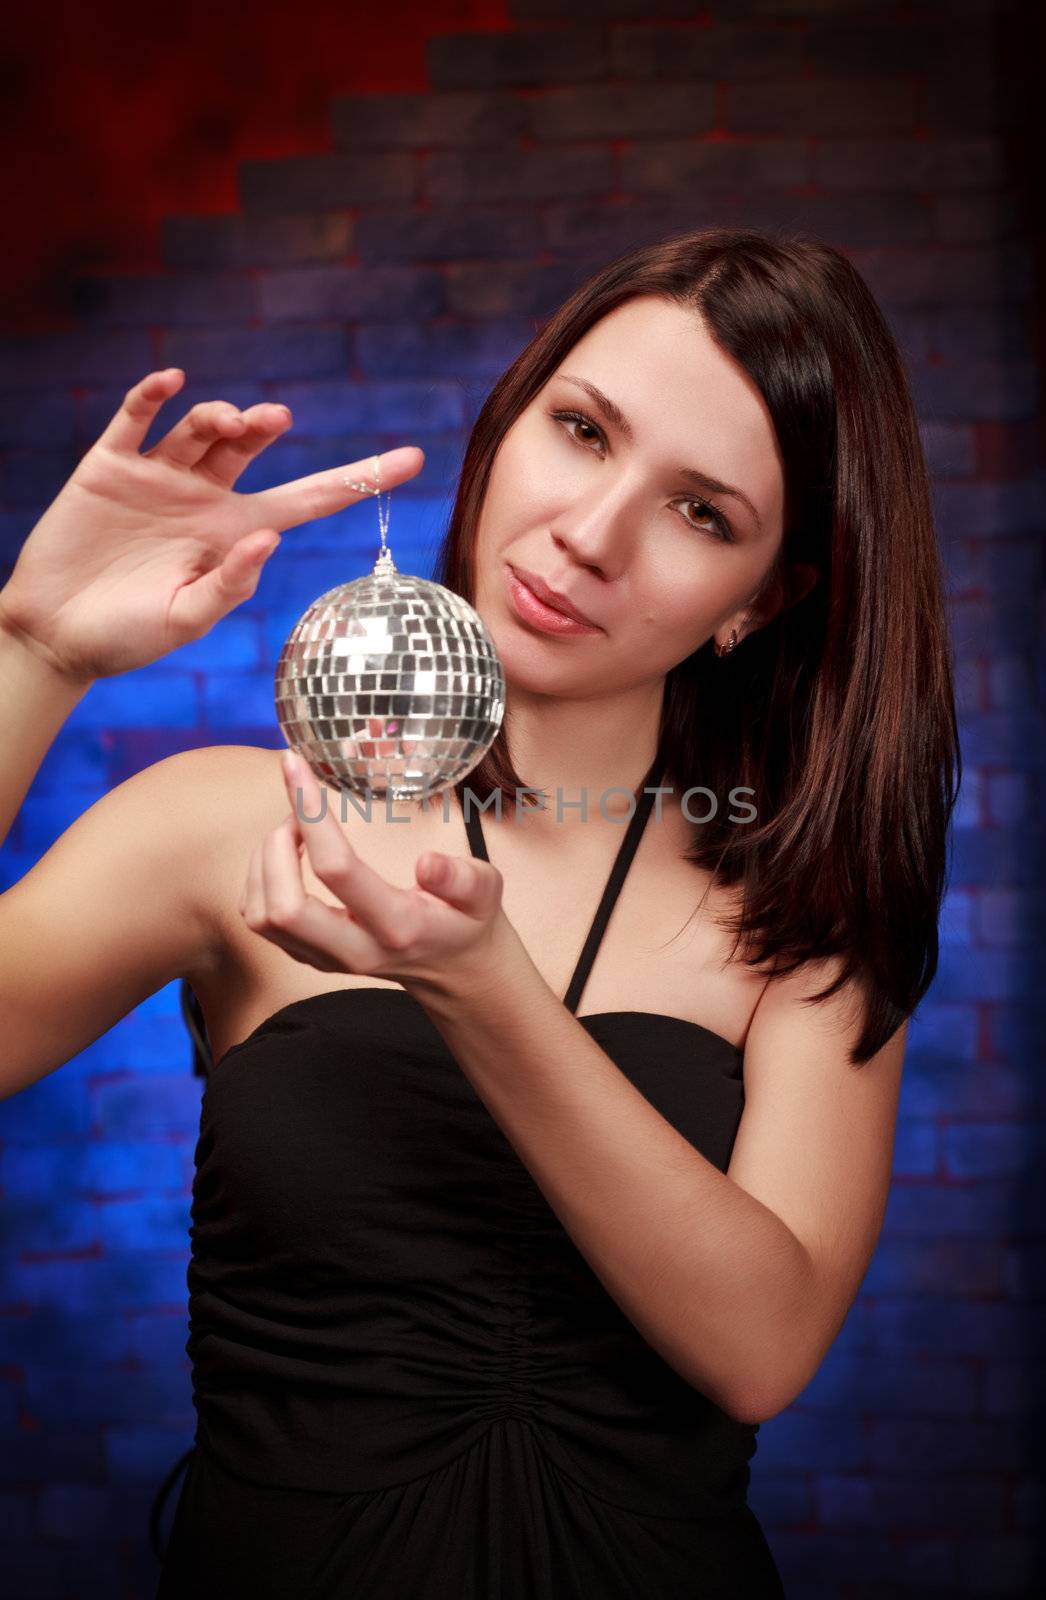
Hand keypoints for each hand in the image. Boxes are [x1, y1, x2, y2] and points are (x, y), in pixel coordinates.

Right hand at [0, 368, 423, 683]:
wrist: (57, 636)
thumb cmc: (129, 637)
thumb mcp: (188, 620)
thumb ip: (230, 583)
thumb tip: (269, 538)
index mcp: (235, 533)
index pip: (311, 499)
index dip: (360, 479)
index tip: (414, 459)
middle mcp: (203, 498)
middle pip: (251, 449)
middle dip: (265, 426)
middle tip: (275, 421)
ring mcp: (157, 478)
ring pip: (199, 429)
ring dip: (217, 416)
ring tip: (230, 421)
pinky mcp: (109, 467)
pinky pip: (135, 419)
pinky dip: (152, 395)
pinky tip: (172, 382)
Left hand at [238, 751, 510, 999]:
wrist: (456, 971)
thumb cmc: (467, 921)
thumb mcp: (485, 894)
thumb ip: (464, 879)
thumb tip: (428, 864)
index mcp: (397, 926)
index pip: (336, 870)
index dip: (310, 814)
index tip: (297, 768)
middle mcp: (354, 949)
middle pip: (281, 909)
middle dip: (274, 845)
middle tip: (297, 810)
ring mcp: (325, 959)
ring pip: (260, 917)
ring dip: (264, 861)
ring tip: (295, 828)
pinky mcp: (308, 957)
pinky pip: (260, 920)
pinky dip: (260, 878)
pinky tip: (289, 853)